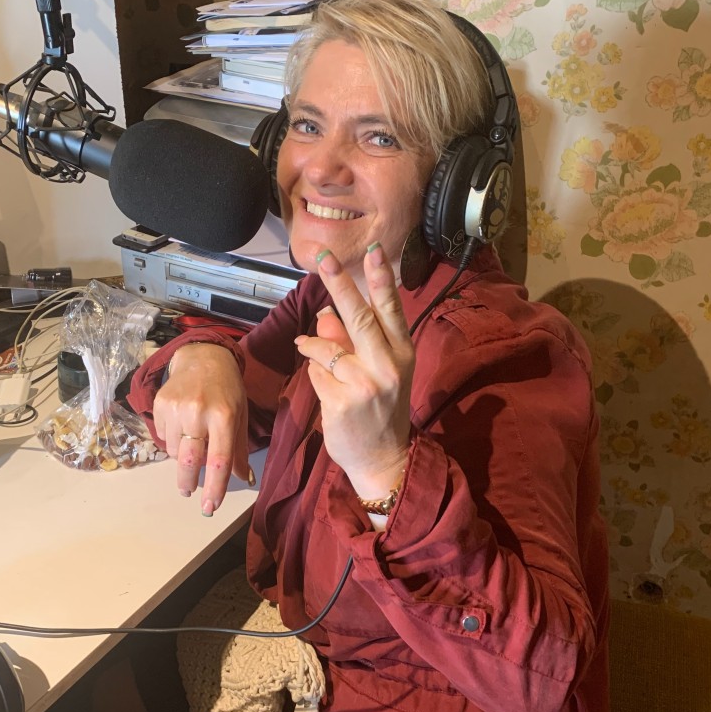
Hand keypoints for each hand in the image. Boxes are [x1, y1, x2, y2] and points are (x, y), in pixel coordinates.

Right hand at [152, 345, 251, 514]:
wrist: (202, 357)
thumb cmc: (227, 390)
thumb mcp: (240, 415)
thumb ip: (239, 449)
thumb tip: (245, 479)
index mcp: (224, 416)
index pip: (219, 461)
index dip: (214, 488)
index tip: (210, 508)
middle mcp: (198, 412)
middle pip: (189, 462)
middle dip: (188, 483)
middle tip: (188, 491)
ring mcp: (176, 407)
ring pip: (173, 451)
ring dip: (182, 455)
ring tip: (191, 439)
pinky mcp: (160, 403)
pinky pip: (162, 436)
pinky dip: (171, 438)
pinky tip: (180, 423)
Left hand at [294, 243, 412, 499]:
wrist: (384, 460)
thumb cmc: (380, 410)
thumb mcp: (377, 372)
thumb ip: (354, 341)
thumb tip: (327, 311)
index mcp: (402, 353)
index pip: (390, 310)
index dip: (381, 279)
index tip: (374, 251)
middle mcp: (388, 365)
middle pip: (359, 317)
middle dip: (340, 284)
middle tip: (323, 258)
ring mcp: (365, 384)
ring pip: (326, 347)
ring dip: (313, 346)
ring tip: (308, 349)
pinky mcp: (341, 402)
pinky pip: (314, 373)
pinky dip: (313, 374)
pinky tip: (324, 387)